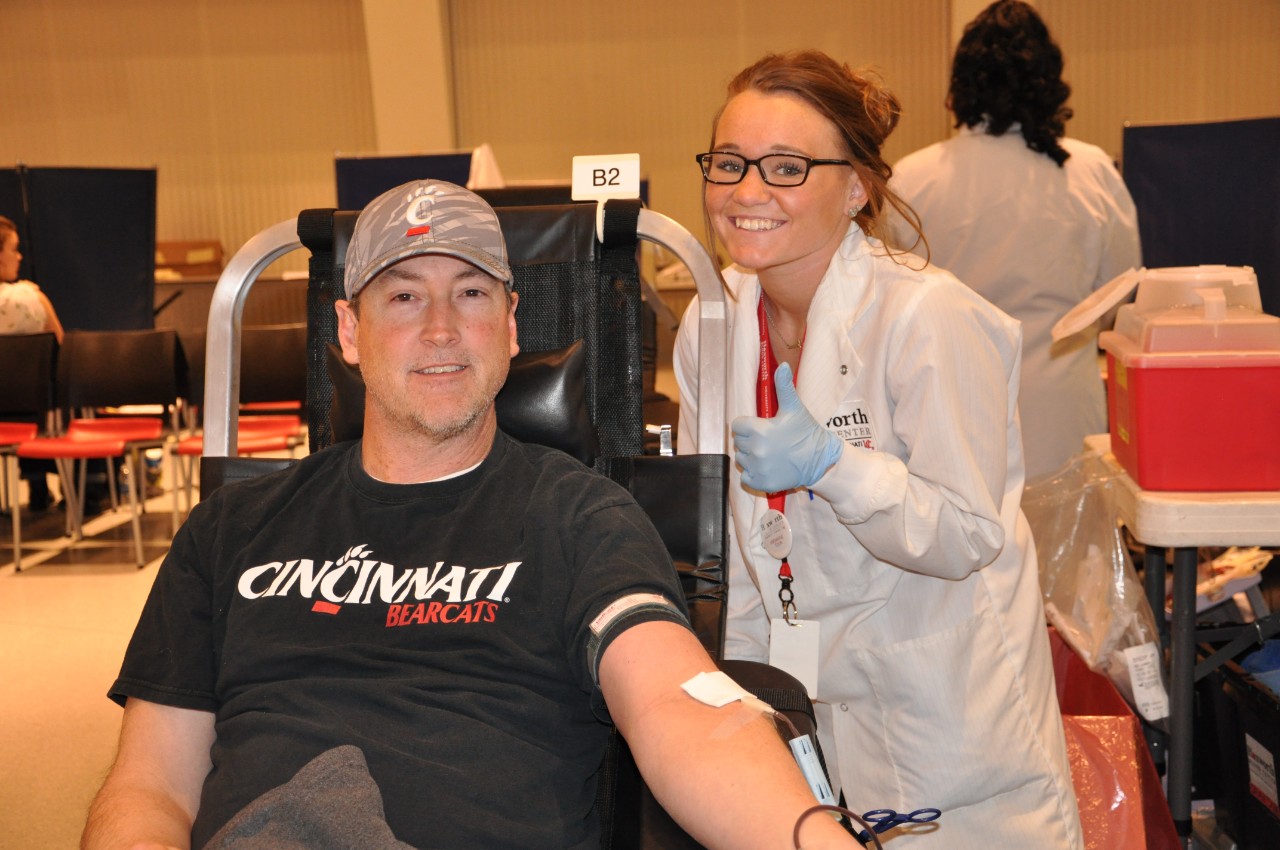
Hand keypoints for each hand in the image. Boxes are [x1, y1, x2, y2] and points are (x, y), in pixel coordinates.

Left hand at [731, 363, 842, 491]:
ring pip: (741, 459)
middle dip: (750, 440)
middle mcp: (756, 450)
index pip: (737, 426)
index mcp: (759, 430)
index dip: (749, 425)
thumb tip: (782, 365)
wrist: (821, 461)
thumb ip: (783, 386)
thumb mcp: (794, 408)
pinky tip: (769, 467)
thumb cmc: (807, 432)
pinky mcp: (762, 483)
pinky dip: (754, 474)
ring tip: (770, 453)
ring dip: (751, 457)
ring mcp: (758, 468)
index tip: (762, 427)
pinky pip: (746, 477)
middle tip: (769, 440)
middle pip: (739, 442)